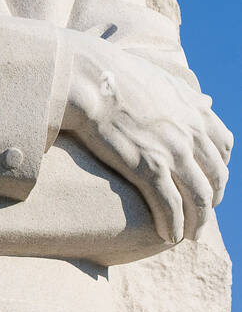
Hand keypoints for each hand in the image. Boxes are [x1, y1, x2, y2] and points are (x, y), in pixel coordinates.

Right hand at [60, 33, 231, 243]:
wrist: (88, 78)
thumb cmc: (118, 75)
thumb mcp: (165, 79)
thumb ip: (190, 95)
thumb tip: (209, 101)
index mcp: (197, 113)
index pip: (223, 149)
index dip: (218, 171)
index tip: (207, 184)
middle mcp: (192, 134)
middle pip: (215, 179)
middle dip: (211, 203)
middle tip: (201, 219)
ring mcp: (172, 152)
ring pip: (198, 198)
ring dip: (197, 222)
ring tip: (188, 235)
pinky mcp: (148, 167)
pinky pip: (170, 205)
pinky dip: (173, 225)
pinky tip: (169, 236)